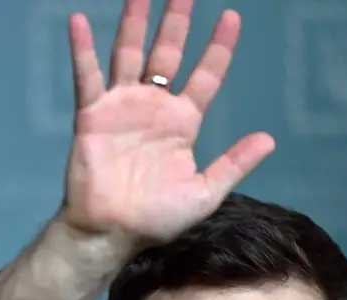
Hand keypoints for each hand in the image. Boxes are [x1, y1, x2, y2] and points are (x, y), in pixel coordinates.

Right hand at [61, 0, 274, 247]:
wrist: (112, 232)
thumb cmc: (157, 218)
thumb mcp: (205, 193)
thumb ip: (233, 163)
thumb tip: (269, 138)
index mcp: (183, 122)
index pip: (205, 75)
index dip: (218, 47)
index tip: (231, 16)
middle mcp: (153, 107)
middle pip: (168, 53)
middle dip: (176, 22)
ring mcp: (122, 107)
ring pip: (130, 54)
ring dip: (135, 23)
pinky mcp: (93, 115)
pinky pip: (87, 77)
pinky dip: (82, 49)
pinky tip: (77, 21)